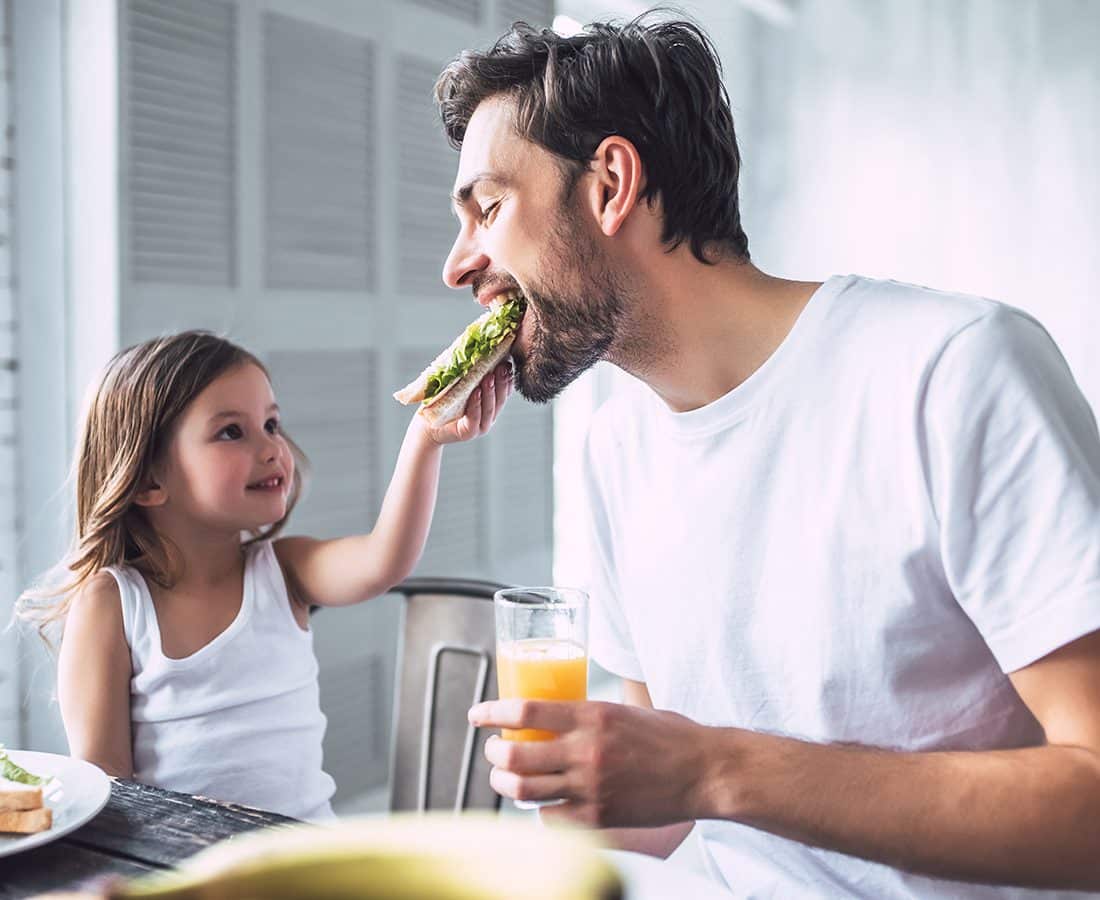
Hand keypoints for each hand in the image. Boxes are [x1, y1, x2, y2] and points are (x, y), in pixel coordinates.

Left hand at [420, 362, 512, 445]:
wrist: (427, 424)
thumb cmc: (442, 402)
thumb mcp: (459, 384)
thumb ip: (470, 373)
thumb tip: (477, 347)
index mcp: (489, 404)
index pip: (503, 391)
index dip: (507, 378)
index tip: (507, 362)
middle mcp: (488, 416)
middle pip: (500, 399)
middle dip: (502, 382)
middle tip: (502, 366)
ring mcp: (480, 426)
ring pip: (489, 408)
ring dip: (490, 392)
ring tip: (489, 377)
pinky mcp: (468, 433)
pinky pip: (475, 419)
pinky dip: (476, 405)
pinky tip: (476, 393)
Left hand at [468, 699, 712, 827]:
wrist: (705, 772)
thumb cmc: (670, 736)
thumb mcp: (625, 709)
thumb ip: (590, 713)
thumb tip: (557, 712)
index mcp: (592, 715)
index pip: (525, 710)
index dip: (492, 712)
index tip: (477, 714)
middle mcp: (586, 750)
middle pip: (514, 754)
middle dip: (493, 752)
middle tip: (493, 749)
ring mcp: (591, 787)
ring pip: (523, 789)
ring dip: (504, 782)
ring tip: (504, 776)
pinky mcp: (599, 817)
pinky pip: (549, 817)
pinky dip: (538, 809)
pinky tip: (541, 801)